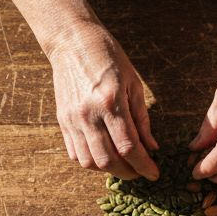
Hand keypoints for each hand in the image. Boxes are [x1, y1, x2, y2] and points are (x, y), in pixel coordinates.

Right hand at [47, 22, 158, 179]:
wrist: (72, 42)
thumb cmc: (108, 57)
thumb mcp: (133, 83)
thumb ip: (142, 118)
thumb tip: (151, 147)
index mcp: (111, 103)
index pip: (129, 147)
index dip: (143, 165)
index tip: (154, 173)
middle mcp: (89, 114)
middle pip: (108, 160)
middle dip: (128, 172)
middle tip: (140, 171)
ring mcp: (72, 119)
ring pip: (89, 162)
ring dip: (108, 170)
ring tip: (122, 165)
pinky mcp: (62, 121)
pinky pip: (74, 153)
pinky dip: (90, 161)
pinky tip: (104, 154)